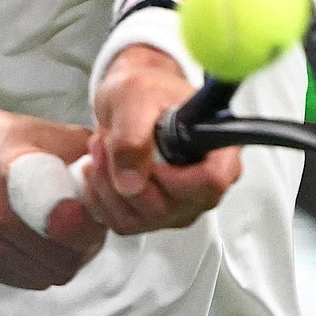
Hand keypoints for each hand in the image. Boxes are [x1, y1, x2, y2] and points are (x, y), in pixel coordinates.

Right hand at [0, 94, 105, 289]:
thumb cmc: (7, 141)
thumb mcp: (48, 133)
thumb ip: (88, 153)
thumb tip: (126, 174)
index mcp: (14, 177)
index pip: (66, 225)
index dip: (89, 226)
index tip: (93, 214)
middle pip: (63, 260)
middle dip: (83, 248)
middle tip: (86, 227)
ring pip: (47, 276)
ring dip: (63, 259)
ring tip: (65, 233)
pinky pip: (26, 280)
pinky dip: (40, 266)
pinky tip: (40, 240)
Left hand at [83, 45, 241, 234]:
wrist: (130, 101)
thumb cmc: (144, 91)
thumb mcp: (134, 97)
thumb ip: (133, 135)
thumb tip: (131, 184)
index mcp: (217, 148)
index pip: (213, 181)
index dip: (177, 179)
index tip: (149, 158)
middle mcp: (204, 184)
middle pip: (171, 208)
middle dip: (127, 178)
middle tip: (105, 142)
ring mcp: (181, 205)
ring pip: (142, 220)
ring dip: (108, 186)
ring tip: (99, 148)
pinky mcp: (155, 216)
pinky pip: (123, 223)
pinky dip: (100, 198)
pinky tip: (97, 168)